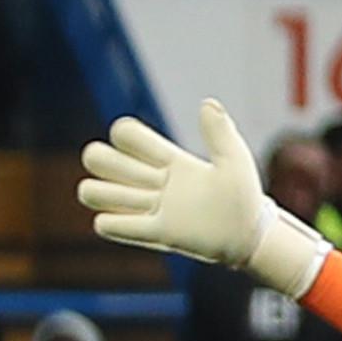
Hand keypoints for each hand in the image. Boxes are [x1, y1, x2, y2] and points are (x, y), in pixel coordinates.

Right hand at [79, 100, 329, 293]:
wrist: (251, 237)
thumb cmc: (244, 197)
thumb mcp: (235, 162)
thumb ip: (220, 133)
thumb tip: (207, 103)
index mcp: (168, 159)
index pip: (124, 133)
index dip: (128, 137)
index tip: (163, 157)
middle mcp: (152, 181)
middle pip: (95, 157)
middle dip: (106, 163)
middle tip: (146, 181)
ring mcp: (149, 208)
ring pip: (90, 191)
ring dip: (104, 194)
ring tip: (142, 205)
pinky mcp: (153, 234)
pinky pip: (106, 225)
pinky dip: (114, 224)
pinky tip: (145, 225)